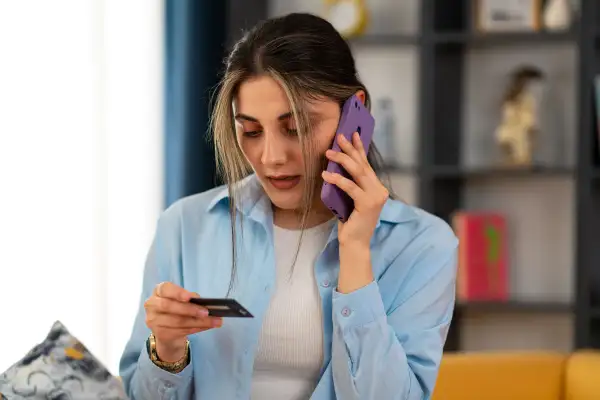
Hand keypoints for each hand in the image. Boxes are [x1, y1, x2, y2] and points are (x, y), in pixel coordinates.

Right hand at [144, 281, 222, 361]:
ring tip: (214, 321)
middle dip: (190, 310)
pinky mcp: (159, 334)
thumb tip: (203, 302)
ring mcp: (153, 320)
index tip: (190, 297)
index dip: (177, 293)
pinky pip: (180, 331)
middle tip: (207, 312)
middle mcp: (152, 304)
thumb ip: (190, 299)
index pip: (165, 289)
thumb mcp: (182, 300)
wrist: (167, 330)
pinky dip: (196, 329)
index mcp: (159, 291)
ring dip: (198, 322)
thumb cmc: (177, 309)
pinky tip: (206, 326)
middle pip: (169, 306)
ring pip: (177, 321)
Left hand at [322, 132, 388, 247]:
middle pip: (362, 164)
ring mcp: (375, 196)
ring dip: (342, 159)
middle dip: (349, 149)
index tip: (352, 134)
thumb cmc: (350, 222)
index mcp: (376, 187)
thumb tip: (337, 165)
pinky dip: (337, 179)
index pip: (366, 164)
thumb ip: (350, 184)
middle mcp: (379, 190)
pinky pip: (350, 186)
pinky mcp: (368, 203)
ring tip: (328, 152)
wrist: (355, 243)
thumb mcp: (350, 199)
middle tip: (338, 136)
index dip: (359, 148)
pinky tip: (326, 174)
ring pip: (357, 172)